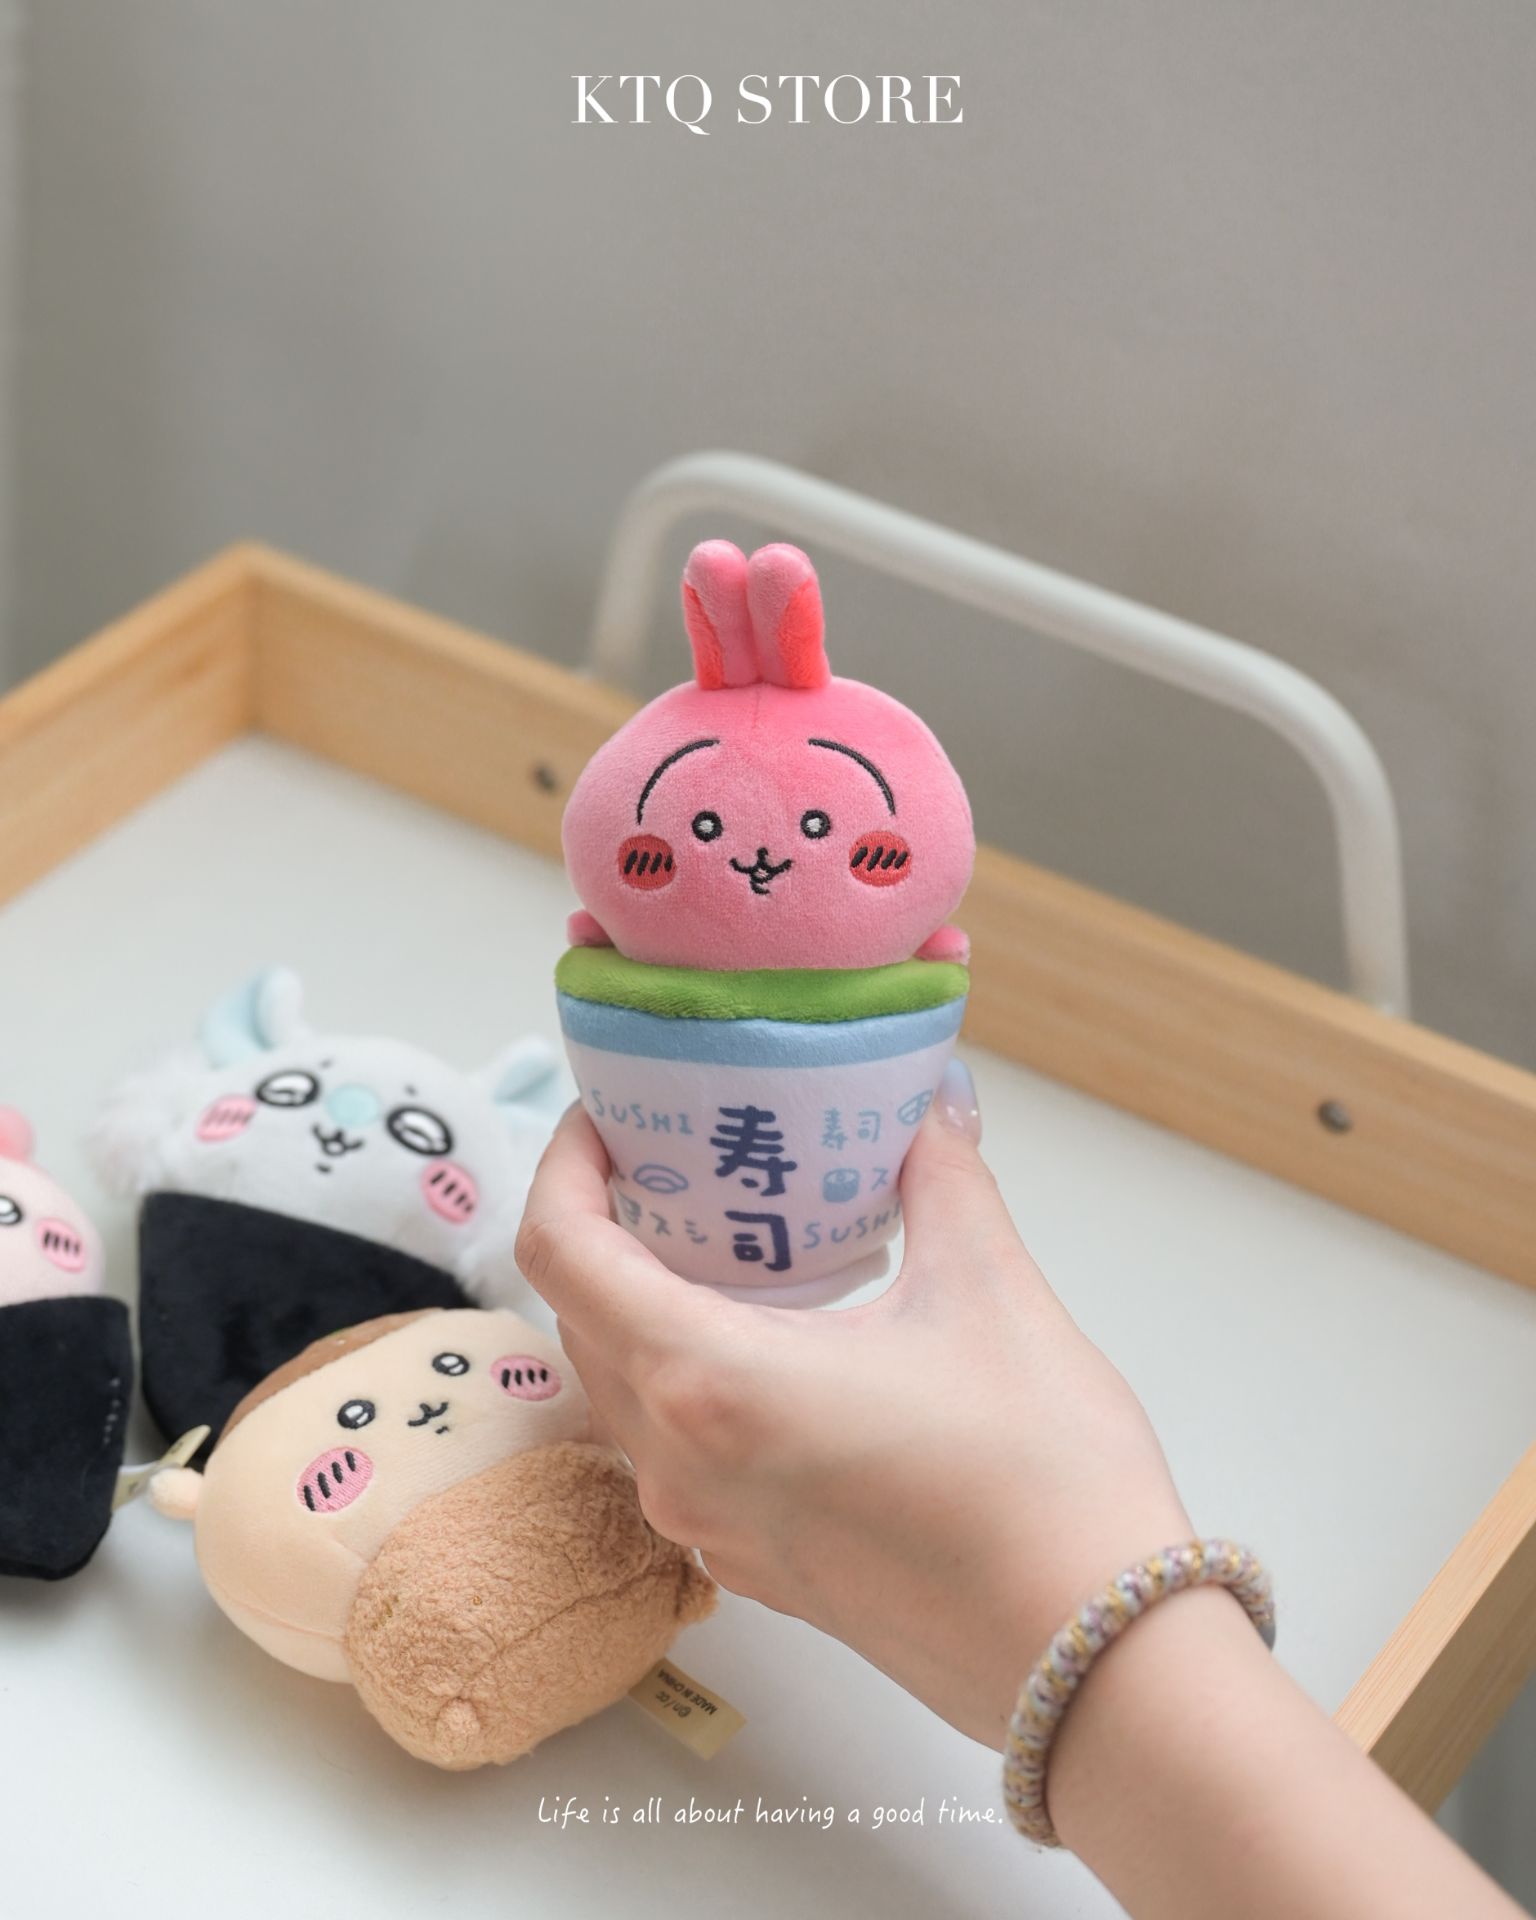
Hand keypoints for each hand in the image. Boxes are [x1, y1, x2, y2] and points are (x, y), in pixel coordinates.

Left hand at [516, 1060, 1190, 1746]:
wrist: (1094, 1666)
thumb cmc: (1042, 1484)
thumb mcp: (989, 1294)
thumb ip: (943, 1180)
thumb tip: (932, 1105)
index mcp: (709, 1382)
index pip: (560, 1252)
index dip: (564, 1166)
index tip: (607, 1120)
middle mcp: (679, 1464)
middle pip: (579, 1319)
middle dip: (605, 1229)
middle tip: (674, 1164)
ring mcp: (708, 1529)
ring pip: (622, 1390)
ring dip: (642, 1308)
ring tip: (724, 1243)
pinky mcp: (751, 1567)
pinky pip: (673, 1453)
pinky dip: (688, 1382)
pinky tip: (774, 1344)